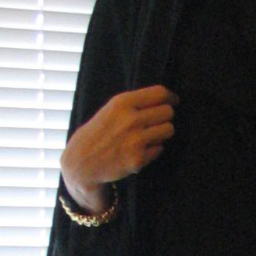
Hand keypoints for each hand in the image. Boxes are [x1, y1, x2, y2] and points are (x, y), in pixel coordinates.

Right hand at [60, 84, 178, 211]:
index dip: (170, 97)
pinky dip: (153, 149)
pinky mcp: (138, 159)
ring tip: (149, 135)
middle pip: (168, 112)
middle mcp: (130, 119)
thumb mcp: (111, 109)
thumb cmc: (98, 132)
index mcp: (122, 102)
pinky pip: (160, 148)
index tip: (173, 101)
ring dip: (162, 132)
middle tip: (156, 122)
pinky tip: (140, 149)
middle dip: (165, 116)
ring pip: (168, 130)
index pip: (159, 93)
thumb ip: (134, 103)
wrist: (82, 161)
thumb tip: (165, 98)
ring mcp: (135, 140)